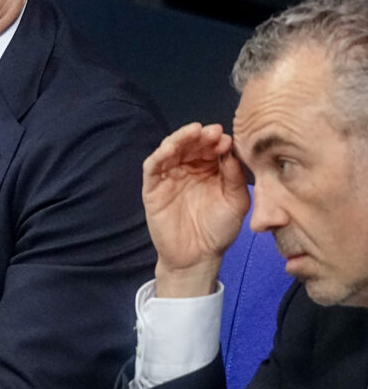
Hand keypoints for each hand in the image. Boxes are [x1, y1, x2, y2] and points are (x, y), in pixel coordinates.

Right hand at [143, 122, 249, 297]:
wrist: (198, 257)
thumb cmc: (219, 230)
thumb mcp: (236, 202)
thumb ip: (235, 177)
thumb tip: (231, 152)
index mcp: (211, 170)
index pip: (212, 148)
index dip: (218, 141)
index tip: (228, 139)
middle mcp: (189, 169)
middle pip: (191, 144)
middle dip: (202, 136)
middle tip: (213, 132)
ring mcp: (170, 177)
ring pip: (171, 149)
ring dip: (181, 138)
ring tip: (194, 133)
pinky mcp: (153, 187)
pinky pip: (153, 166)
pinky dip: (159, 154)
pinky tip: (170, 148)